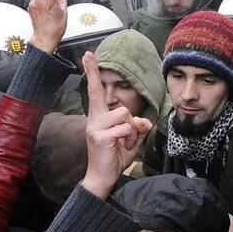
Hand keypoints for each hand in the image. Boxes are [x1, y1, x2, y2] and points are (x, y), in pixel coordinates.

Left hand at [25, 0, 66, 53]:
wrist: (44, 39)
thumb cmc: (55, 28)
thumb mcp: (65, 14)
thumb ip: (62, 2)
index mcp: (49, 0)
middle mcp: (39, 0)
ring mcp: (33, 3)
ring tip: (51, 13)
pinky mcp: (30, 7)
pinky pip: (39, 2)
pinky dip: (44, 5)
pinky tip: (46, 14)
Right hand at [80, 52, 152, 197]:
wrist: (103, 177)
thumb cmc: (115, 156)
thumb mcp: (131, 138)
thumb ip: (138, 126)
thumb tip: (144, 119)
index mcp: (99, 116)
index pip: (95, 90)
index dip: (93, 72)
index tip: (88, 54)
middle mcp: (94, 119)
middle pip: (122, 107)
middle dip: (133, 125)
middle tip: (127, 143)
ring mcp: (95, 127)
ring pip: (126, 116)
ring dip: (132, 133)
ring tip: (124, 145)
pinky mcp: (98, 136)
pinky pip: (125, 129)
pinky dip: (129, 139)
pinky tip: (120, 148)